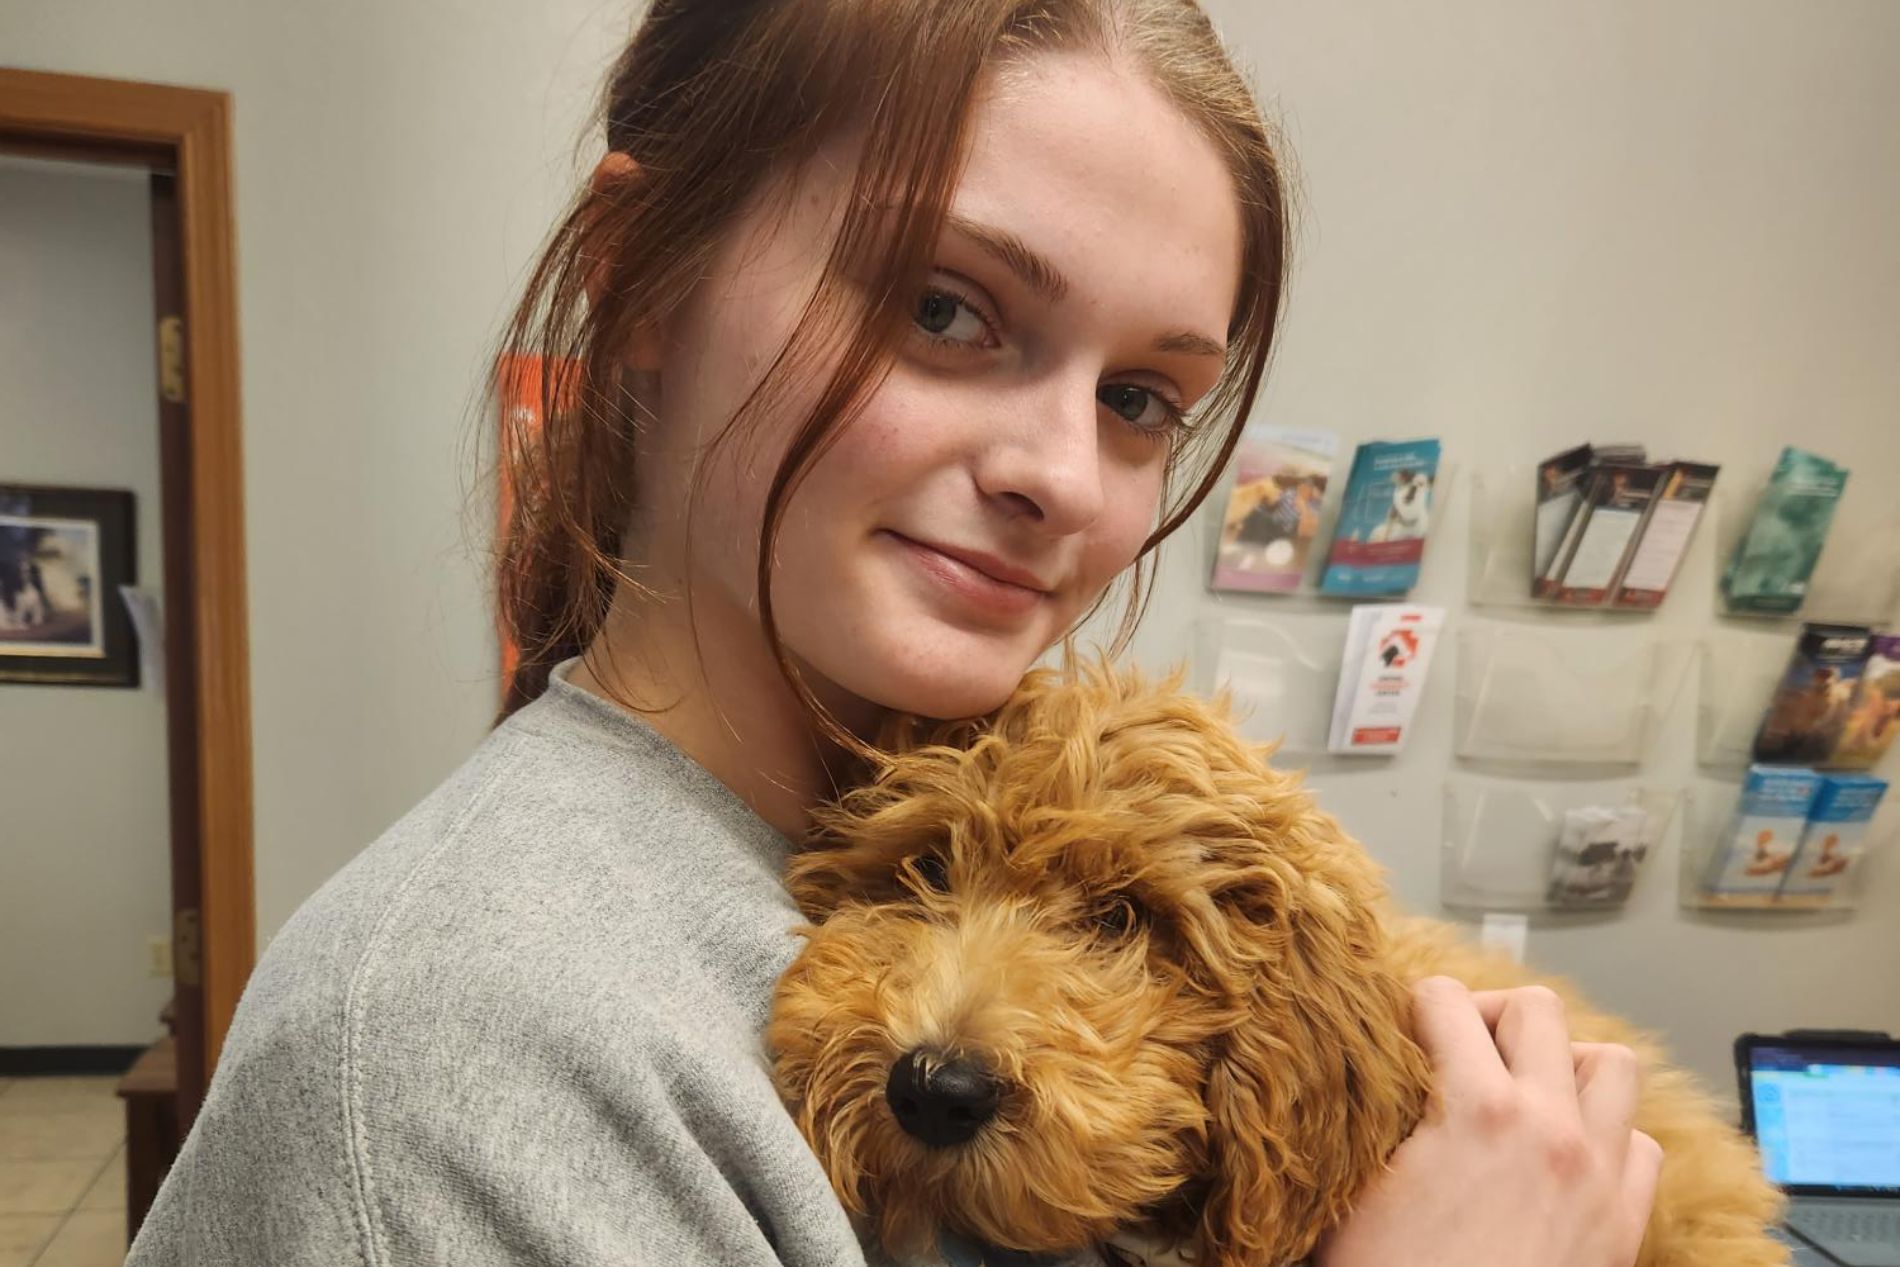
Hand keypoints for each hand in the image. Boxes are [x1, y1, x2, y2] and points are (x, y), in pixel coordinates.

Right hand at [1315, 977, 1662, 1266]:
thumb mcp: (1353, 1188)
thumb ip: (1368, 1115)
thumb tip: (1365, 1067)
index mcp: (1475, 1108)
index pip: (1447, 999)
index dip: (1413, 1006)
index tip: (1400, 1028)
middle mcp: (1548, 1128)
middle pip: (1538, 1010)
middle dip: (1492, 1016)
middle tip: (1460, 1048)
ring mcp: (1596, 1174)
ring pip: (1611, 1065)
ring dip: (1566, 1064)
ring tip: (1524, 1090)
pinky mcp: (1622, 1223)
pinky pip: (1640, 1144)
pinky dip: (1608, 1134)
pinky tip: (1565, 1154)